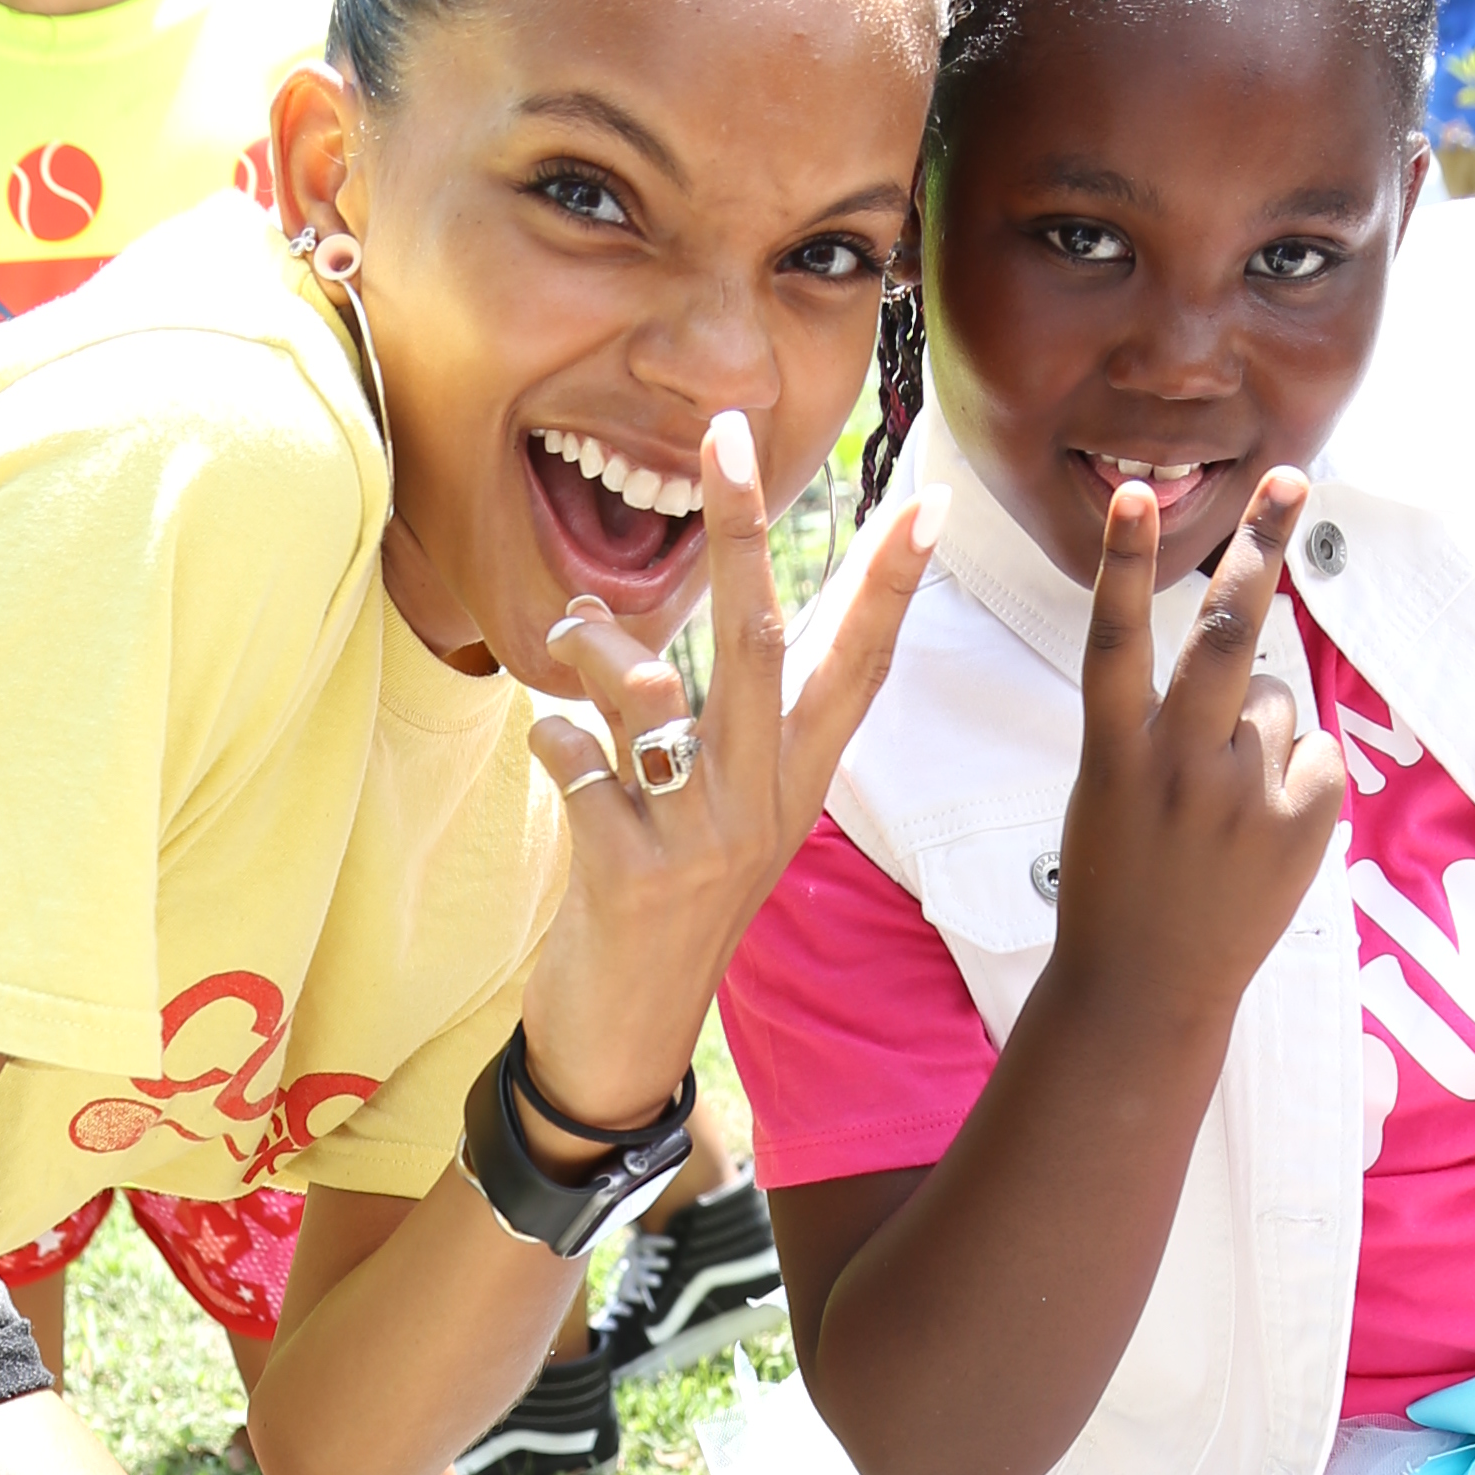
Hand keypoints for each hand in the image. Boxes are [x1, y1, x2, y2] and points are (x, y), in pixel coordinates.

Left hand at [516, 414, 941, 1131]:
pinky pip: (576, 756)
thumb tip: (609, 613)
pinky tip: (550, 750)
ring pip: (650, 691)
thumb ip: (676, 719)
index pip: (859, 669)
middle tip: (728, 435)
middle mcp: (763, 805)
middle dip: (741, 533)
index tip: (925, 502)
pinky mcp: (633, 872)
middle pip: (762, 645)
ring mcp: (703, 840)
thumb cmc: (662, 908)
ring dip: (596, 641)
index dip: (891, 586)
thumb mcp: (704, 816)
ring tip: (572, 636)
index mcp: (796, 786)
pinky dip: (549, 735)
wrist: (624, 1039)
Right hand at [1056, 469, 1348, 1031]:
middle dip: (1260, 548)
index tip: (1131, 494)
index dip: (1123, 563)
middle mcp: (1180, 766)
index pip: (1116, 641)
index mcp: (1116, 756)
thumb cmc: (1120, 883)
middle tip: (1292, 480)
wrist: (1144, 992)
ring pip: (1278, 701)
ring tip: (1227, 805)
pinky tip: (1265, 831)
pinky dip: (1299, 778)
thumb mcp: (1112, 795)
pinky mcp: (1301, 825)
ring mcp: (1244, 797)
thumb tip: (1259, 674)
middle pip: (1228, 632)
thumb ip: (1169, 727)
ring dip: (1263, 729)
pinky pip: (1315, 757)